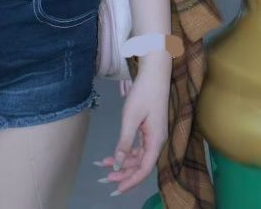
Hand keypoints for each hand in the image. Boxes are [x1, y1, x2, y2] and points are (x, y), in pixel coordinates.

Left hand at [96, 54, 171, 196]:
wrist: (154, 72)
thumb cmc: (144, 93)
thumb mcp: (130, 118)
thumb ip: (124, 143)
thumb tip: (117, 165)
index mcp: (156, 141)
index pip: (144, 169)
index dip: (130, 181)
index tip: (116, 189)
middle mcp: (157, 140)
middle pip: (141, 164)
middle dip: (123, 172)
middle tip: (104, 177)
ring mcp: (154, 134)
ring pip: (138, 156)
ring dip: (122, 162)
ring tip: (103, 164)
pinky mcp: (150, 127)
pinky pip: (138, 146)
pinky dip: (126, 151)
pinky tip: (113, 153)